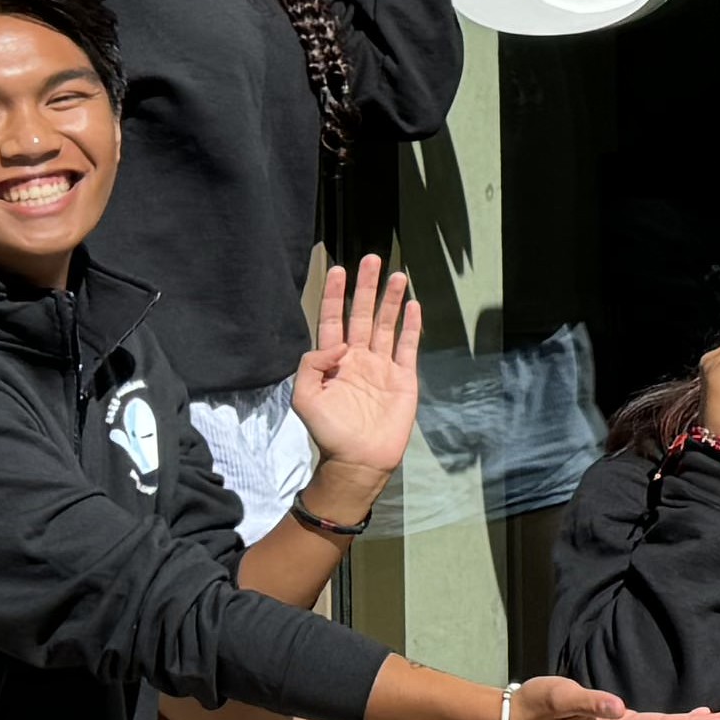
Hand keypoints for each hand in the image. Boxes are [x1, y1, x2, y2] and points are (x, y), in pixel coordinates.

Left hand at [284, 254, 424, 484]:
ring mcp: (383, 366)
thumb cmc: (329, 431)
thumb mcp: (305, 398)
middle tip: (371, 259)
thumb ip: (312, 364)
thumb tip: (339, 344)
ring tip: (398, 275)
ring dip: (392, 300)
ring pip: (388, 325)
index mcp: (333, 360)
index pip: (334, 318)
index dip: (336, 295)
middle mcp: (359, 357)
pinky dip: (412, 326)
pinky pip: (408, 347)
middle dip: (366, 287)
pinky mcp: (404, 378)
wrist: (359, 460)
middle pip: (363, 314)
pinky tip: (414, 306)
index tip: (338, 269)